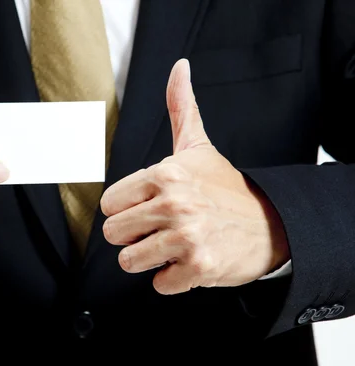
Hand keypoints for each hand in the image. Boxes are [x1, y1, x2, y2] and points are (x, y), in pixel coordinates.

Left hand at [100, 59, 289, 294]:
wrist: (271, 224)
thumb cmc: (224, 188)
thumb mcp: (198, 146)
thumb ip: (180, 108)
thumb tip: (179, 67)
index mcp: (164, 174)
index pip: (108, 205)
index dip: (126, 210)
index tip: (147, 208)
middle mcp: (173, 203)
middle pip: (113, 234)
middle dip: (133, 237)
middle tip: (160, 229)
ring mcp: (186, 236)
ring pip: (129, 261)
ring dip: (150, 259)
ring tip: (174, 245)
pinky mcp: (198, 267)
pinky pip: (159, 284)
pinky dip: (173, 278)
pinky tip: (191, 260)